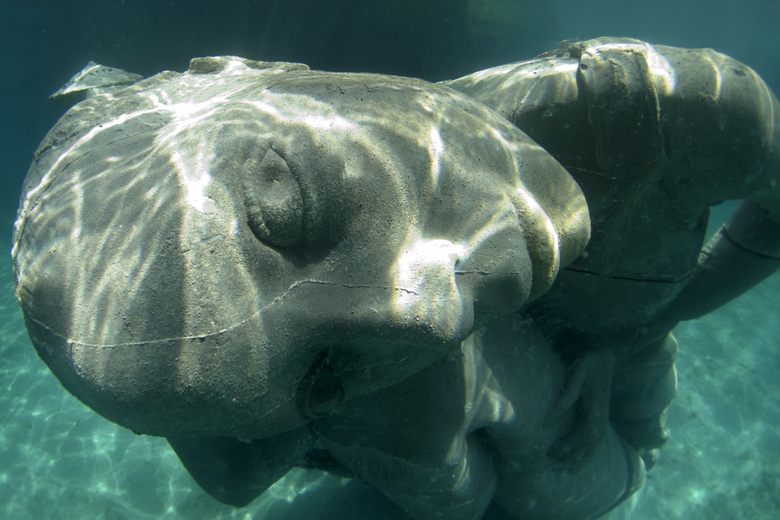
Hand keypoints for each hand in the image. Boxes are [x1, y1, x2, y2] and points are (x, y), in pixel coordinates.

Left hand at [545, 349, 614, 467]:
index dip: (570, 445)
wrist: (607, 357)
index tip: (552, 451)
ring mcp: (602, 419)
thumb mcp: (576, 375)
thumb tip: (547, 421)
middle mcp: (602, 418)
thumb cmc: (589, 364)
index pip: (585, 435)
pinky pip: (593, 441)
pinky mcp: (598, 418)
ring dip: (579, 459)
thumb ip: (565, 398)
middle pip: (590, 446)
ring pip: (593, 446)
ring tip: (562, 469)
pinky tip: (575, 460)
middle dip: (572, 457)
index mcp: (597, 409)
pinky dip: (585, 453)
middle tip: (552, 464)